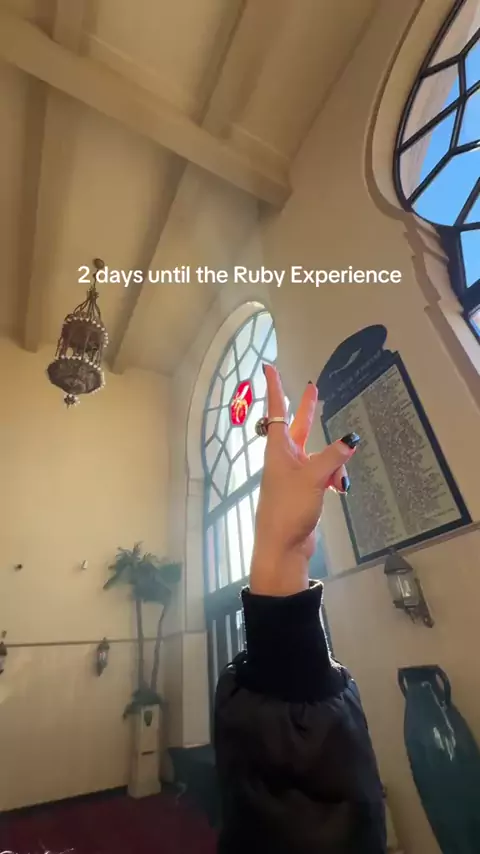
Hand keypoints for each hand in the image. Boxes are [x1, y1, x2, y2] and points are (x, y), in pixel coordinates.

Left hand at [250, 364, 358, 595]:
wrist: (283, 545)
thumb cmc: (289, 507)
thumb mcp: (313, 477)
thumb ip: (333, 457)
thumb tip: (350, 439)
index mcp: (278, 449)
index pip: (277, 410)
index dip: (276, 388)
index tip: (268, 367)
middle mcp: (285, 457)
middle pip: (299, 427)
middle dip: (308, 410)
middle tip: (313, 389)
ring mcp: (295, 474)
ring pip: (321, 455)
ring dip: (334, 462)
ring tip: (338, 482)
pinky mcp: (305, 489)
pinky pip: (325, 473)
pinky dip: (334, 477)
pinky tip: (339, 489)